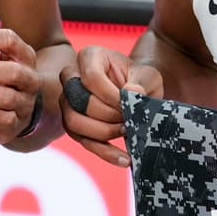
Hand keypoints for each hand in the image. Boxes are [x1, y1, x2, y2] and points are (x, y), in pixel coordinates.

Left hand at [0, 28, 41, 144]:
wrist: (19, 110)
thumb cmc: (1, 78)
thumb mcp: (0, 60)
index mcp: (25, 56)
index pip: (9, 41)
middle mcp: (30, 79)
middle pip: (13, 72)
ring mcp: (25, 103)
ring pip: (6, 98)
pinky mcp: (15, 124)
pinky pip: (1, 119)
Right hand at [59, 45, 163, 166]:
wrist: (137, 94)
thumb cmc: (141, 80)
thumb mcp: (149, 76)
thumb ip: (142, 82)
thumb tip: (132, 93)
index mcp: (90, 56)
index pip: (91, 77)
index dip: (111, 95)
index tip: (130, 104)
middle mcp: (71, 76)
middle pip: (79, 101)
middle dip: (107, 116)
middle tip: (130, 121)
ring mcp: (67, 100)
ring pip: (74, 122)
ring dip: (103, 133)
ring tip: (127, 133)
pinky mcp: (72, 123)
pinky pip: (82, 140)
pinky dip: (104, 152)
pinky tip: (125, 159)